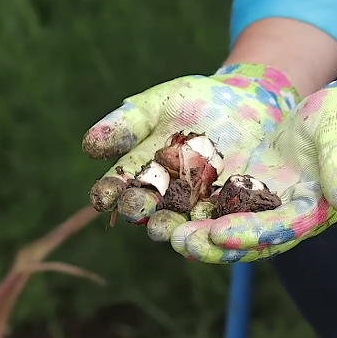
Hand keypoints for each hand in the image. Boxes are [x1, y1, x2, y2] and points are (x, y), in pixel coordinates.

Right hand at [82, 63, 298, 239]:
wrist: (247, 102)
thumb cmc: (194, 102)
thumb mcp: (158, 106)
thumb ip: (126, 124)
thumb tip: (89, 146)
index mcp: (145, 180)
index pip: (122, 189)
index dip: (111, 193)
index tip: (102, 195)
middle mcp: (173, 203)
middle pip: (157, 215)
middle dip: (150, 216)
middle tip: (145, 217)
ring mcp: (208, 212)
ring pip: (195, 228)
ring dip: (187, 233)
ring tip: (180, 236)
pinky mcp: (244, 216)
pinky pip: (237, 226)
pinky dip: (231, 230)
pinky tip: (223, 230)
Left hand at [170, 65, 336, 262]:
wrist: (334, 110)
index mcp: (309, 210)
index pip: (278, 229)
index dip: (249, 234)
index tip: (219, 234)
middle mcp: (281, 216)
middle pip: (244, 237)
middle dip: (212, 243)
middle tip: (180, 242)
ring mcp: (260, 204)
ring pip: (224, 225)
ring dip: (196, 231)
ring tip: (165, 232)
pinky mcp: (243, 187)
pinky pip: (214, 202)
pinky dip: (191, 208)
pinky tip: (164, 206)